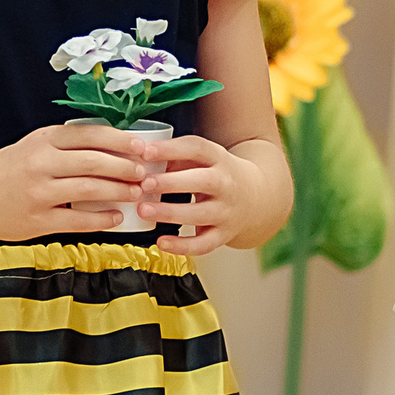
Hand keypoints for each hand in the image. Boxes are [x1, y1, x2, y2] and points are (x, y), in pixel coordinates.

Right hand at [0, 122, 150, 238]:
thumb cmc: (6, 170)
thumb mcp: (33, 146)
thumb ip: (66, 144)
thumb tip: (114, 144)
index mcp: (43, 140)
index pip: (90, 135)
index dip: (121, 140)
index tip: (143, 147)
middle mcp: (41, 163)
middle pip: (94, 162)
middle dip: (126, 168)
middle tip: (145, 173)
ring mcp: (39, 193)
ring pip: (90, 189)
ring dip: (119, 192)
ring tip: (138, 194)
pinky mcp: (37, 220)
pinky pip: (78, 220)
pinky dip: (101, 219)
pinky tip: (117, 217)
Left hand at [138, 133, 265, 256]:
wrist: (256, 198)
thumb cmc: (217, 174)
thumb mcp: (204, 159)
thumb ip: (175, 157)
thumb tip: (138, 158)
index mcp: (219, 159)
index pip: (198, 149)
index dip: (171, 149)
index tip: (145, 151)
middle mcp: (226, 184)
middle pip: (203, 181)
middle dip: (172, 183)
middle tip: (144, 184)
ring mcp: (227, 211)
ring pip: (200, 214)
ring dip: (170, 213)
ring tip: (143, 210)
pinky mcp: (223, 234)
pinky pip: (204, 244)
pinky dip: (182, 246)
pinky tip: (161, 242)